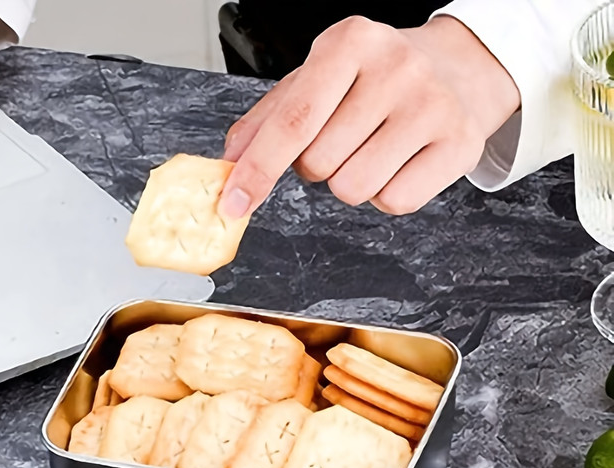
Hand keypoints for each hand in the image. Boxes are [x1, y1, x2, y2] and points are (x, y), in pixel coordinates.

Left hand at [219, 15, 520, 218]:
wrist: (458, 68)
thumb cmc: (374, 79)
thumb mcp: (316, 81)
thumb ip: (267, 119)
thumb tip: (231, 159)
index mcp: (350, 42)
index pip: (293, 122)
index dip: (258, 169)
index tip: (234, 203)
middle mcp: (396, 67)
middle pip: (319, 164)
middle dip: (318, 166)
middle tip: (345, 139)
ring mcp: (432, 104)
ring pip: (353, 189)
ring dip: (351, 183)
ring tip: (373, 149)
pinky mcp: (459, 142)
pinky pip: (394, 201)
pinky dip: (386, 196)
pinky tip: (399, 163)